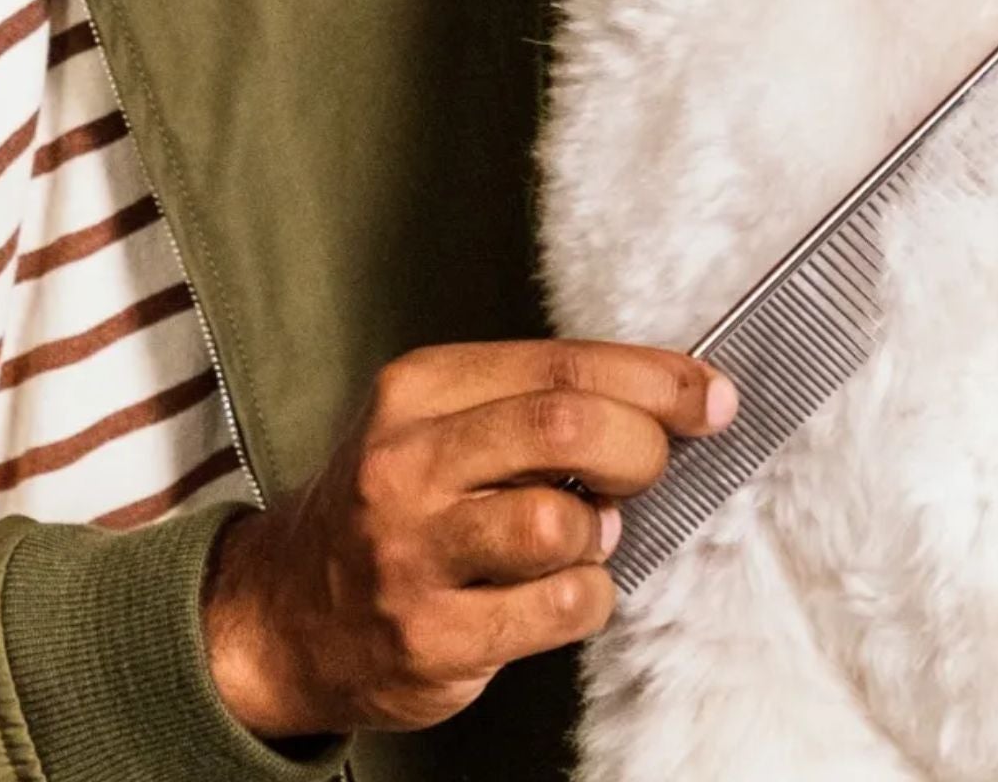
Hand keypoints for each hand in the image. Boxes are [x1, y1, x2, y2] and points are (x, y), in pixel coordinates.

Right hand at [201, 340, 737, 741]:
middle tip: (654, 466)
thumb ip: (528, 404)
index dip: (653, 378)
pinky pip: (561, 608)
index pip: (559, 364)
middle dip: (641, 445)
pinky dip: (588, 597)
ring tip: (580, 535)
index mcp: (414, 390)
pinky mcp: (433, 635)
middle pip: (565, 427)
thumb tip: (666, 400)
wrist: (287, 609)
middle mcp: (406, 461)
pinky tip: (562, 589)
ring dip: (602, 533)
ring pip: (562, 523)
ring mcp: (414, 551)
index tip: (709, 394)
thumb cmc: (391, 505)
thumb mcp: (434, 423)